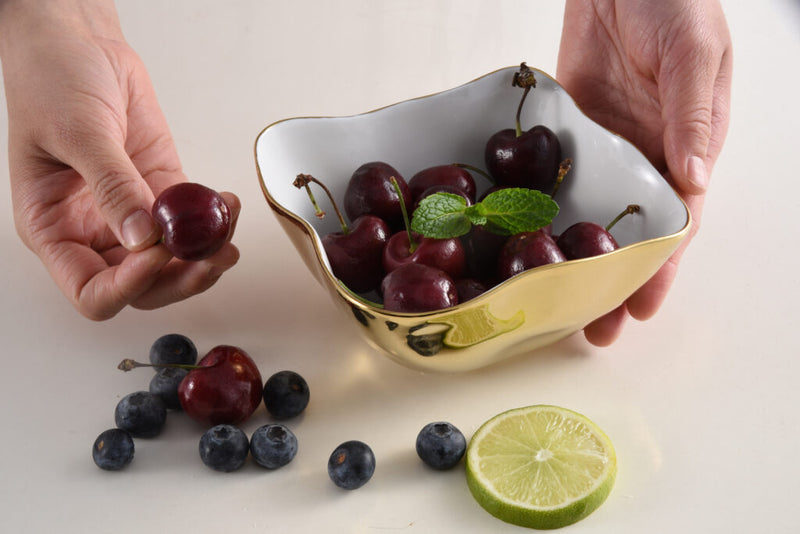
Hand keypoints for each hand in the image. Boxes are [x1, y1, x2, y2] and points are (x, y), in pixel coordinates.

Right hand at [0, 0, 239, 319]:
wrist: (79, 45)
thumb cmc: (51, 82)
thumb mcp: (78, 133)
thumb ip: (112, 186)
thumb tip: (142, 237)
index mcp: (55, 230)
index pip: (92, 291)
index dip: (128, 286)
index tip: (157, 253)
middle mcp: (94, 232)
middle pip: (143, 286)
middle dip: (180, 279)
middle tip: (212, 258)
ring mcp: (131, 215)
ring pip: (173, 262)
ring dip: (205, 255)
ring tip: (228, 232)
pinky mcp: (161, 192)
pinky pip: (191, 225)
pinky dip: (214, 223)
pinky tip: (227, 205)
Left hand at [556, 0, 731, 345]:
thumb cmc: (672, 0)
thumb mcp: (693, 52)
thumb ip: (692, 113)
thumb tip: (694, 178)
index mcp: (687, 148)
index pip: (675, 224)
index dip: (657, 269)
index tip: (640, 310)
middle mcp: (647, 158)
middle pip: (629, 235)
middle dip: (614, 283)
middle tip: (592, 332)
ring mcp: (605, 150)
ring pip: (592, 219)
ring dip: (577, 261)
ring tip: (558, 305)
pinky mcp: (569, 134)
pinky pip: (557, 182)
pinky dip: (547, 217)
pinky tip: (530, 247)